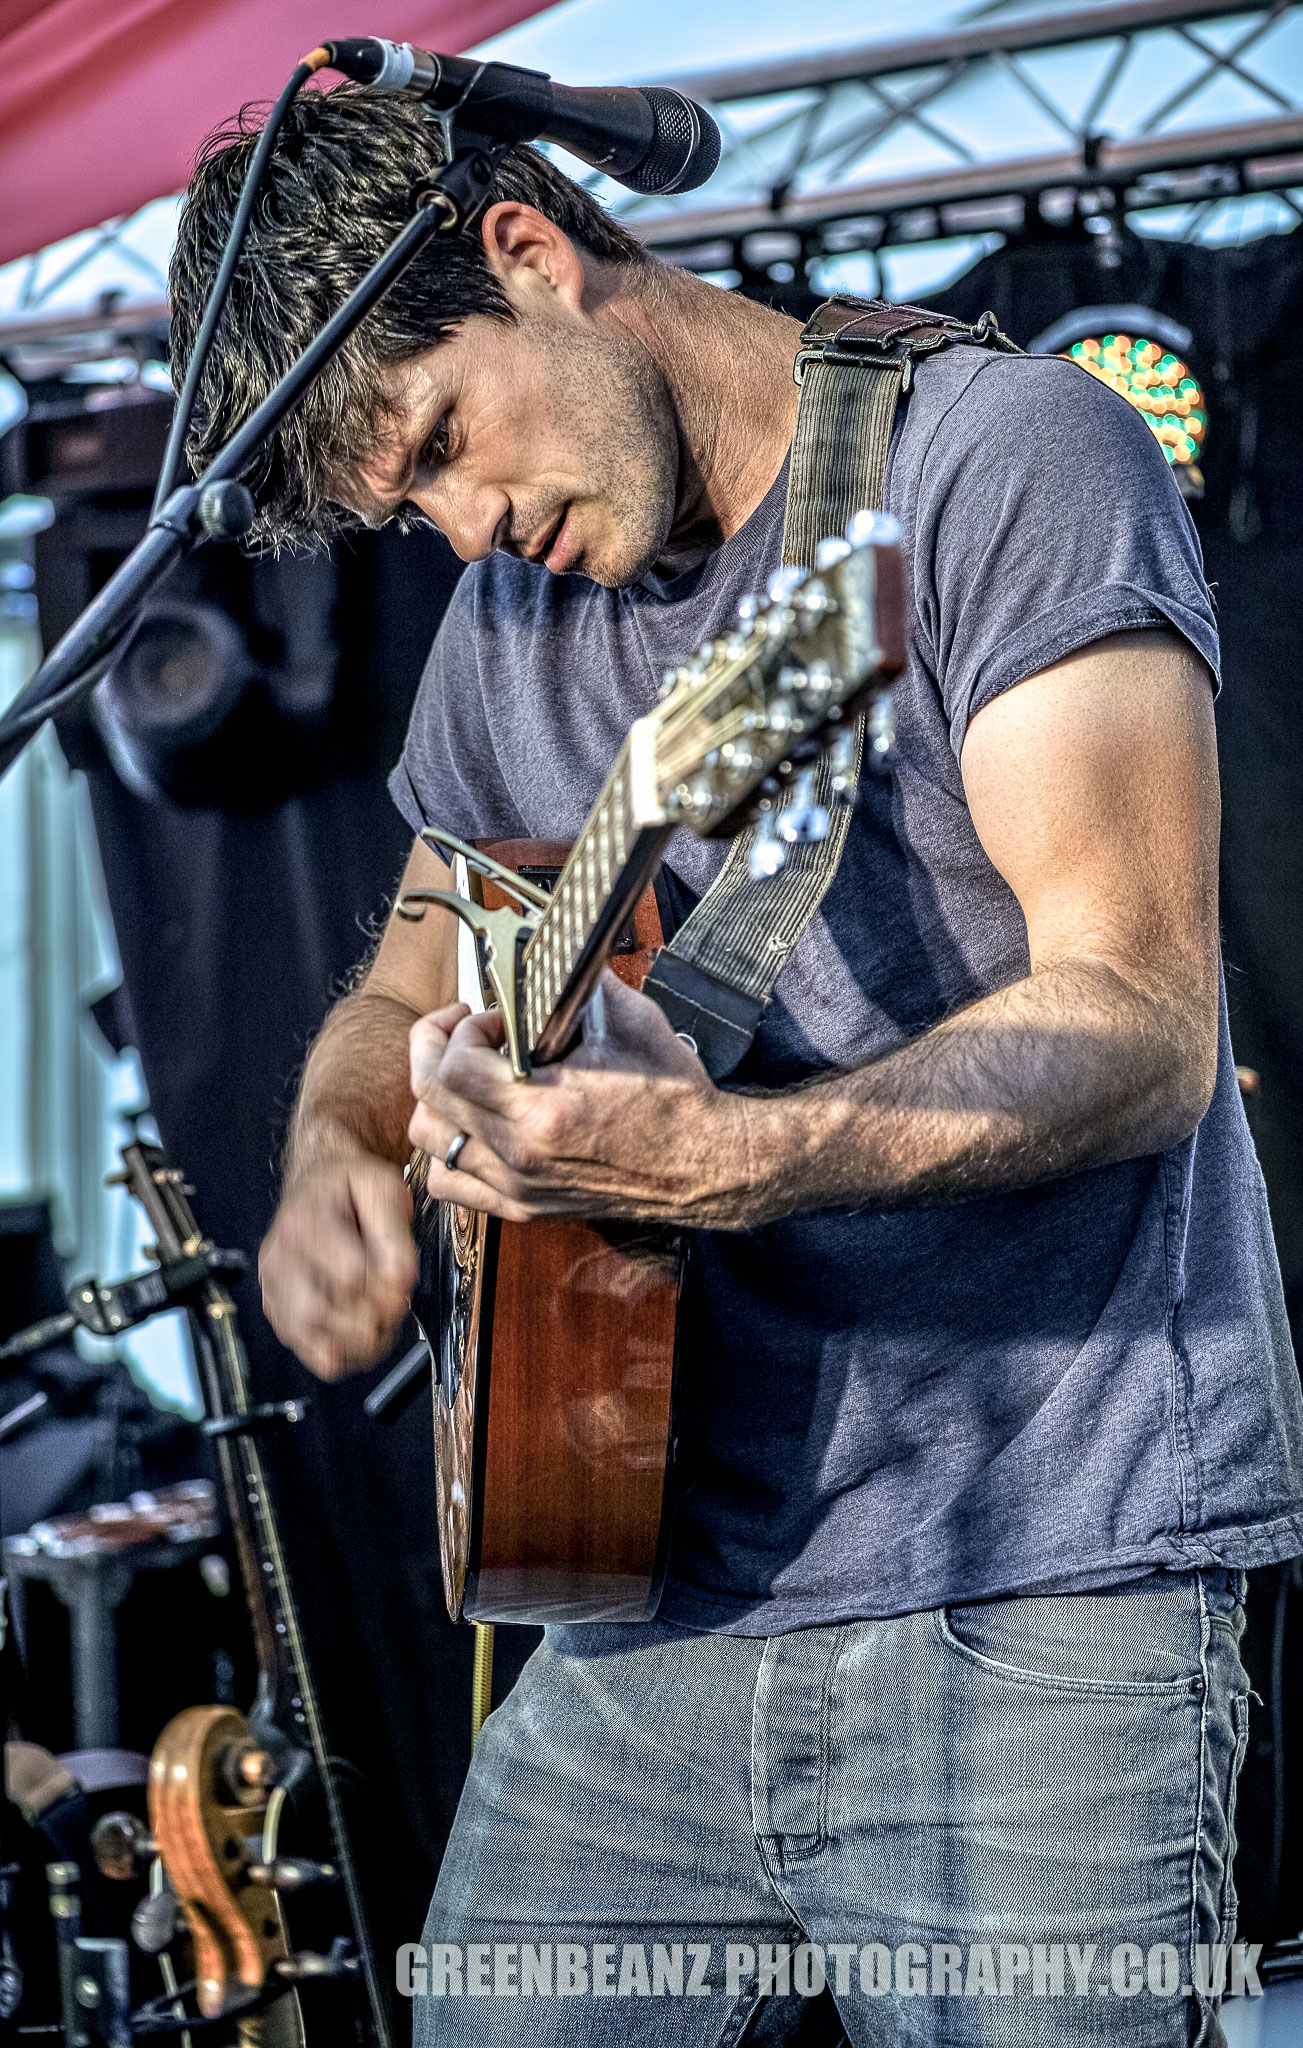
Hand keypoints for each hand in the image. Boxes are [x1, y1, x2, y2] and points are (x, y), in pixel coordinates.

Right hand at [259, 1151, 417, 1378]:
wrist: (317, 1184)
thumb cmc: (349, 1188)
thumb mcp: (381, 1189)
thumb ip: (394, 1234)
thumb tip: (400, 1281)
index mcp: (305, 1222)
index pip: (348, 1274)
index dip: (386, 1287)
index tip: (403, 1281)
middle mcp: (280, 1257)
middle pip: (321, 1312)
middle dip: (371, 1317)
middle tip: (394, 1304)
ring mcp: (274, 1287)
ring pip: (312, 1339)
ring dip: (359, 1342)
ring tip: (382, 1322)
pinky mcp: (278, 1310)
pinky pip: (310, 1351)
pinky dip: (344, 1353)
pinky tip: (361, 1334)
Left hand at [407, 973, 773, 1227]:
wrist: (705, 1164)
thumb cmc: (674, 1098)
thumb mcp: (631, 1023)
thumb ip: (577, 985)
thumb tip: (546, 950)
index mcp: (544, 1109)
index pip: (453, 1067)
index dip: (461, 1030)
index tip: (492, 1018)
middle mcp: (522, 1154)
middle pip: (428, 1100)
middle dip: (434, 1049)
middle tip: (461, 1029)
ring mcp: (518, 1186)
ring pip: (429, 1140)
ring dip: (438, 1098)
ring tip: (468, 1075)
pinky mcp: (524, 1206)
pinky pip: (449, 1183)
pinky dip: (447, 1148)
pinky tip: (473, 1124)